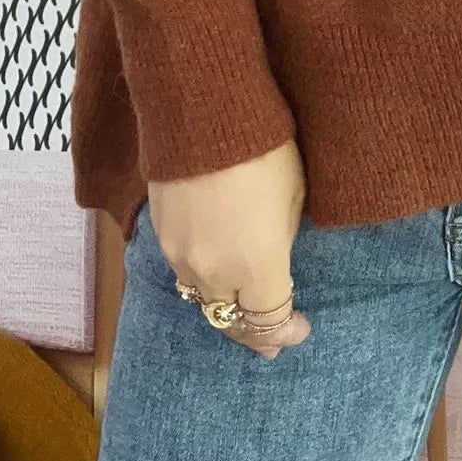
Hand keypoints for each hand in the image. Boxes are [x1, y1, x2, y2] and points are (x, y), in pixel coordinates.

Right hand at [148, 138, 312, 359]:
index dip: (286, 332)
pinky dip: (202, 280)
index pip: (270, 321)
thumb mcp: (293, 196)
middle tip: (269, 344)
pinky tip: (213, 271)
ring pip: (202, 300)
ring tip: (239, 310)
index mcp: (257, 267)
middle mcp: (214, 272)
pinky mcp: (160, 235)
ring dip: (224, 307)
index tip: (301, 328)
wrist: (204, 115)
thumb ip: (281, 239)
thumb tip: (273, 258)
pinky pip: (183, 272)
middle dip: (253, 334)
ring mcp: (181, 256)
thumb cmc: (265, 150)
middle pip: (231, 321)